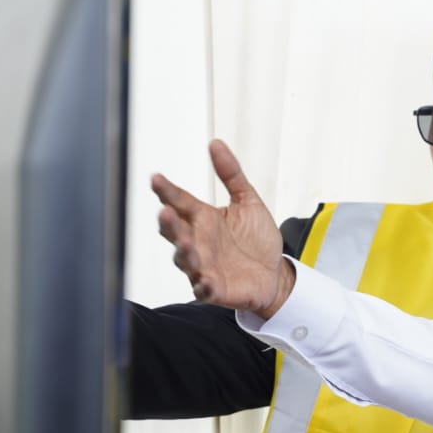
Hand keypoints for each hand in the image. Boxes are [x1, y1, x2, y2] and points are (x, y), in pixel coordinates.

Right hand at [153, 139, 293, 317]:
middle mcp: (198, 242)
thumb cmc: (257, 239)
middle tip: (166, 211)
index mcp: (202, 219)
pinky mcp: (215, 289)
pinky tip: (205, 280)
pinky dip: (203, 286)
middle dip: (168, 223)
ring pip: (185, 259)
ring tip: (186, 241)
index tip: (156, 179)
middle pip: (174, 232)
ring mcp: (204, 266)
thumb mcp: (248, 201)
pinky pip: (204, 289)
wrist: (275, 274)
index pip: (180, 201)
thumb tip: (216, 143)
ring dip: (184, 251)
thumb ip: (231, 174)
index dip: (167, 191)